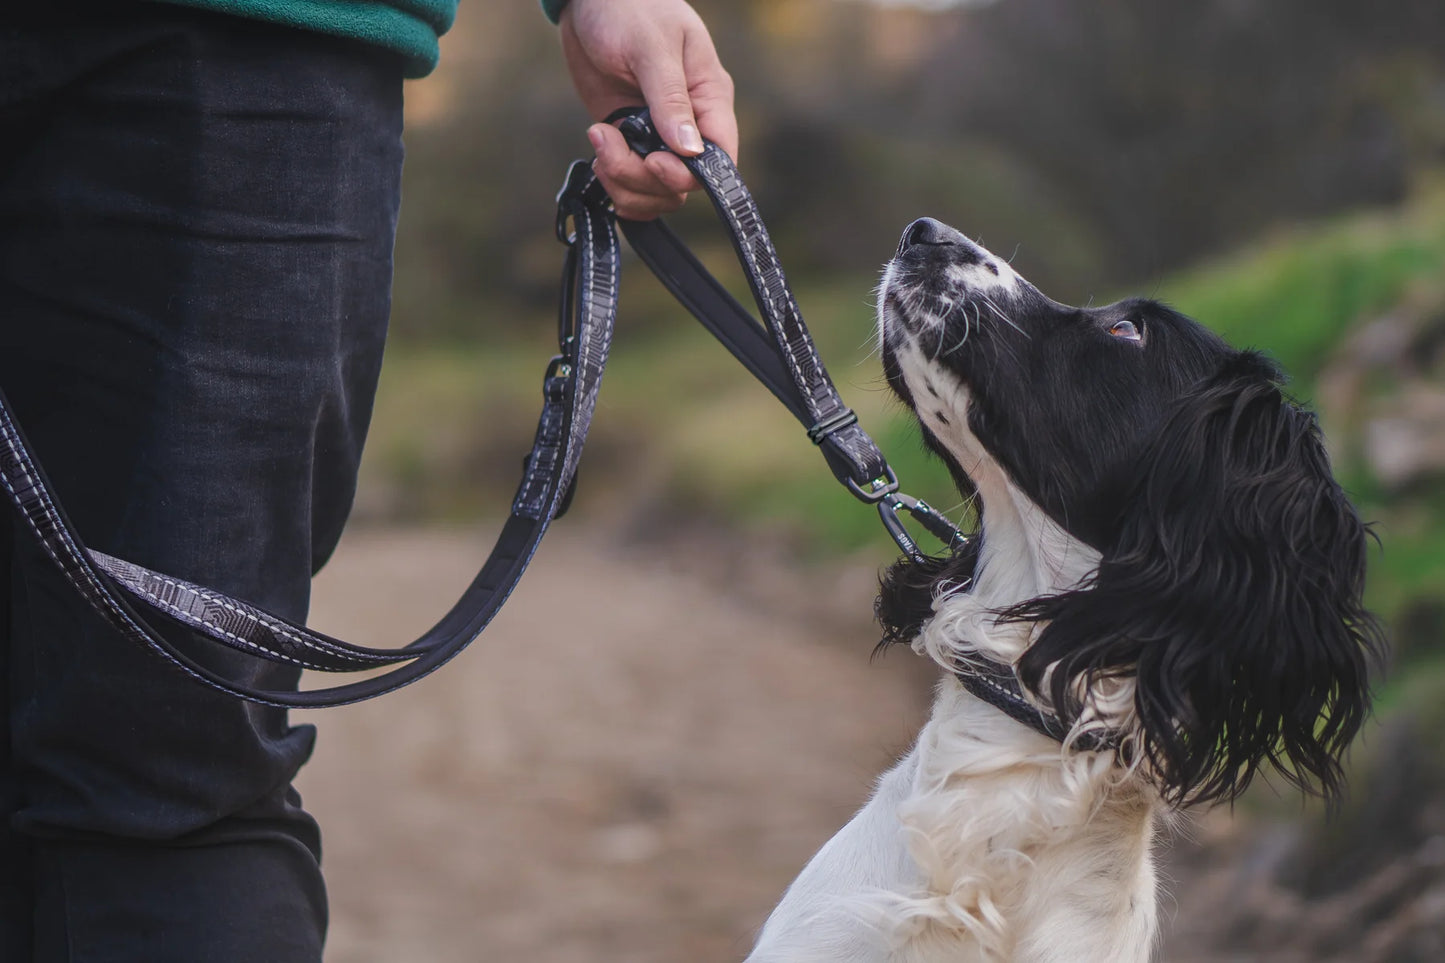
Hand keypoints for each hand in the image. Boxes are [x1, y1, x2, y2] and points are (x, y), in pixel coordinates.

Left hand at [559, 0, 736, 219]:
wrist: (590, 0)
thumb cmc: (630, 8)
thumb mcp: (651, 46)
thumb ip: (669, 98)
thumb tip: (689, 149)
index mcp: (709, 98)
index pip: (720, 157)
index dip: (689, 174)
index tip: (654, 161)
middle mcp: (689, 124)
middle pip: (683, 185)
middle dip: (643, 179)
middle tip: (609, 146)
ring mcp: (658, 136)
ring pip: (657, 192)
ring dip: (623, 183)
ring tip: (599, 142)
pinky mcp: (630, 140)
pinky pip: (633, 184)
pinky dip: (615, 186)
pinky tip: (599, 158)